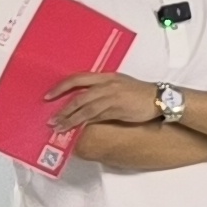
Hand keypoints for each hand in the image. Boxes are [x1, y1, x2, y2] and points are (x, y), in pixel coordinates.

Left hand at [42, 71, 167, 133]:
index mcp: (105, 76)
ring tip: (59, 127)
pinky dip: (85, 123)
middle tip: (51, 119)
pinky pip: (98, 116)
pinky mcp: (118, 108)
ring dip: (71, 119)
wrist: (159, 98)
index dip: (61, 86)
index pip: (77, 78)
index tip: (47, 96)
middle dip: (63, 108)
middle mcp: (106, 84)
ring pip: (86, 108)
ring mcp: (112, 96)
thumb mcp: (118, 85)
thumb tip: (83, 102)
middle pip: (78, 95)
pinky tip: (77, 129)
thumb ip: (101, 91)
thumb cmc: (138, 93)